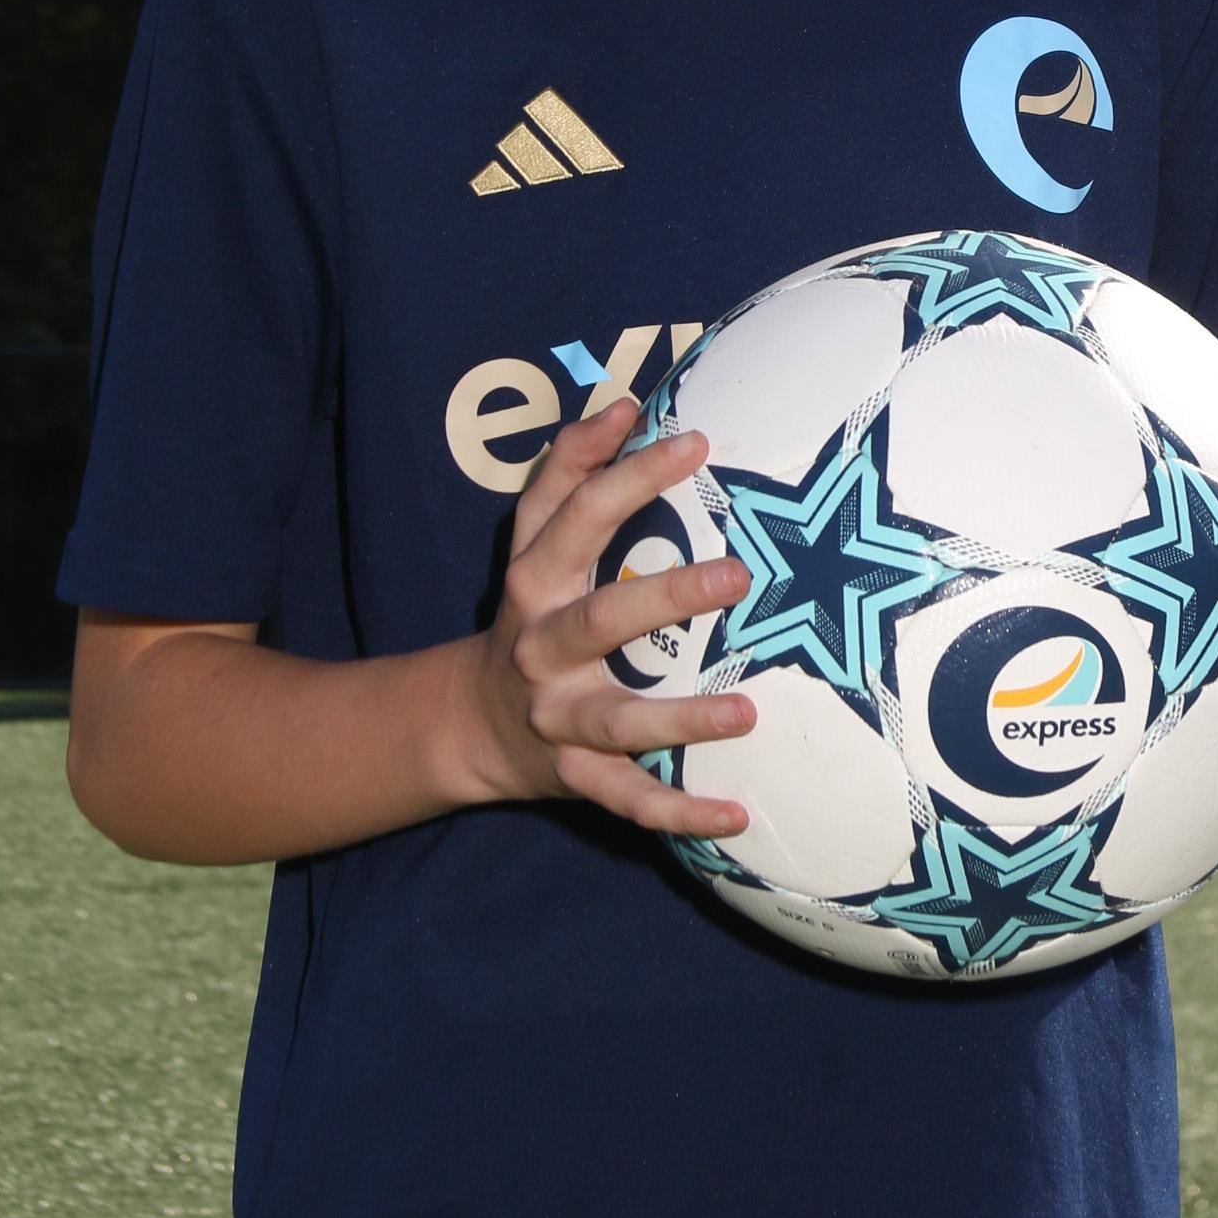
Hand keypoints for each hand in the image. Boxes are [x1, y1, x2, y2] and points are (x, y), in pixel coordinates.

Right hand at [466, 396, 754, 837]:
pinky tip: (738, 815)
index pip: (575, 516)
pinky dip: (680, 812)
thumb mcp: (532, 543)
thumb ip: (570, 471)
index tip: (693, 441)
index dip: (626, 474)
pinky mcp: (574, 776)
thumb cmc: (530, 613)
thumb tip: (622, 402)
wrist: (470, 725)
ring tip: (747, 713)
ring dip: (681, 719)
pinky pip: (629, 799)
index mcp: (533, 580)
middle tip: (738, 576)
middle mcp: (540, 648)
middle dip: (666, 597)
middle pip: (599, 620)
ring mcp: (556, 717)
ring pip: (618, 721)